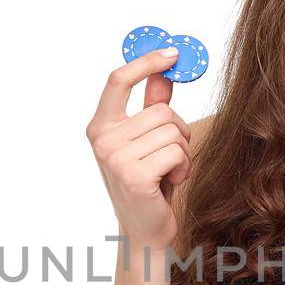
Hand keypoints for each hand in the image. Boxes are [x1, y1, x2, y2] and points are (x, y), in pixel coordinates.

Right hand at [85, 46, 193, 248]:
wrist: (145, 230)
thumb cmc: (148, 183)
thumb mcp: (147, 141)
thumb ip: (152, 106)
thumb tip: (164, 72)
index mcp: (100, 126)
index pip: (118, 80)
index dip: (145, 62)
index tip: (172, 53)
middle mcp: (102, 139)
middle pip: (161, 110)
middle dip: (179, 131)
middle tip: (172, 155)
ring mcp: (115, 158)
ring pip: (173, 131)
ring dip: (183, 152)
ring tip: (169, 171)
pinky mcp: (134, 176)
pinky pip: (176, 152)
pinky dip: (184, 167)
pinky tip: (172, 182)